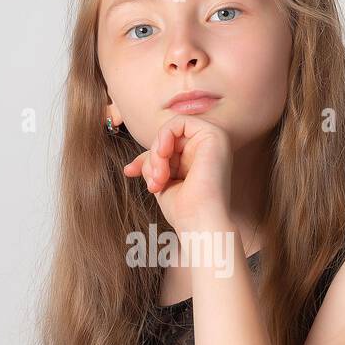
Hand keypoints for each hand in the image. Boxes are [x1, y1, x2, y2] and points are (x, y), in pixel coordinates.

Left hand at [122, 115, 232, 233]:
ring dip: (156, 152)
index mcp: (200, 161)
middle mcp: (209, 149)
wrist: (200, 223)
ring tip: (159, 176)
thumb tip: (130, 166)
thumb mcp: (161, 184)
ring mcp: (214, 141)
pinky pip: (180, 121)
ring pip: (171, 130)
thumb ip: (152, 168)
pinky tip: (163, 154)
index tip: (129, 171)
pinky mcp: (215, 134)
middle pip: (167, 139)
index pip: (166, 149)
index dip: (145, 158)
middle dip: (151, 159)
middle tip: (153, 182)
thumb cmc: (184, 211)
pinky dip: (164, 136)